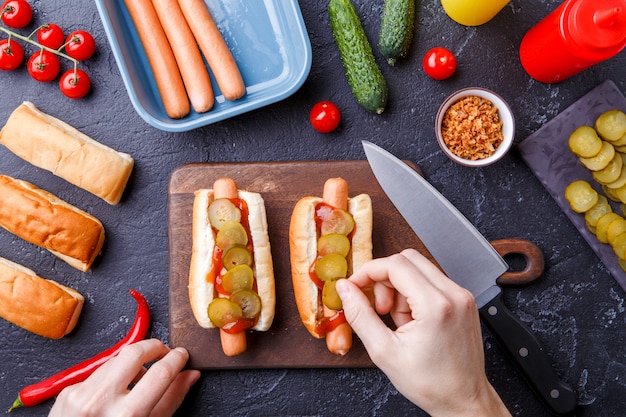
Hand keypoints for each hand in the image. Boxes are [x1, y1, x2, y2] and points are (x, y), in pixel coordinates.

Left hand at [48, 339, 200, 416]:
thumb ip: (170, 401)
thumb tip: (188, 375)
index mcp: (126, 416)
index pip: (160, 372)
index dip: (177, 359)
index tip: (182, 355)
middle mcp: (100, 402)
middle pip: (135, 352)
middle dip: (155, 346)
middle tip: (164, 353)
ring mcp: (81, 394)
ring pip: (116, 359)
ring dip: (133, 363)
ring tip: (140, 379)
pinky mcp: (67, 392)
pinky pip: (98, 372)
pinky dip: (112, 376)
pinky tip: (116, 391)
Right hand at [336, 249, 511, 416]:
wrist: (463, 400)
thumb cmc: (430, 383)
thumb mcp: (384, 351)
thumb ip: (359, 315)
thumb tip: (345, 289)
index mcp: (436, 305)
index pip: (395, 265)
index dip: (368, 272)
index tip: (355, 286)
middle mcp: (454, 294)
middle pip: (408, 259)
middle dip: (384, 278)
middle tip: (377, 306)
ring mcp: (462, 296)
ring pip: (419, 269)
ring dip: (399, 287)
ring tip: (397, 320)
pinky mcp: (463, 301)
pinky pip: (431, 281)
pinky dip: (414, 293)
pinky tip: (411, 320)